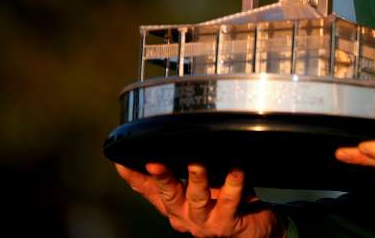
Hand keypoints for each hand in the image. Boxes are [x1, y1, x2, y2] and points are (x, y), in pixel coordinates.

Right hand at [114, 162, 282, 237]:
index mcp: (174, 206)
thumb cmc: (225, 205)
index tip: (121, 163)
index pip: (149, 191)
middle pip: (169, 195)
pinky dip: (233, 184)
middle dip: (162, 178)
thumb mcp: (199, 189)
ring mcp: (204, 222)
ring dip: (196, 178)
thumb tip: (167, 144)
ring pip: (198, 198)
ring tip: (197, 162)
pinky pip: (229, 201)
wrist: (253, 229)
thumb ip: (182, 175)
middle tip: (154, 162)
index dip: (133, 178)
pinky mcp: (226, 223)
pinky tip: (237, 170)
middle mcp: (184, 216)